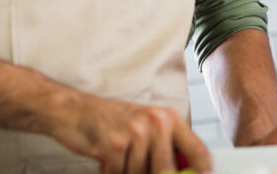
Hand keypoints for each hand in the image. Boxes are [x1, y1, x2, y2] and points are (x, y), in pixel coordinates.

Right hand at [48, 92, 209, 173]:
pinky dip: (112, 173)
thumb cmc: (112, 119)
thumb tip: (189, 169)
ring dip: (129, 172)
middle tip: (138, 166)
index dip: (202, 168)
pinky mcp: (113, 146)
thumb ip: (167, 144)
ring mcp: (134, 134)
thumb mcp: (146, 124)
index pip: (197, 148)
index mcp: (168, 118)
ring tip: (121, 160)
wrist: (74, 110)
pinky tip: (108, 161)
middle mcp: (155, 123)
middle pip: (168, 169)